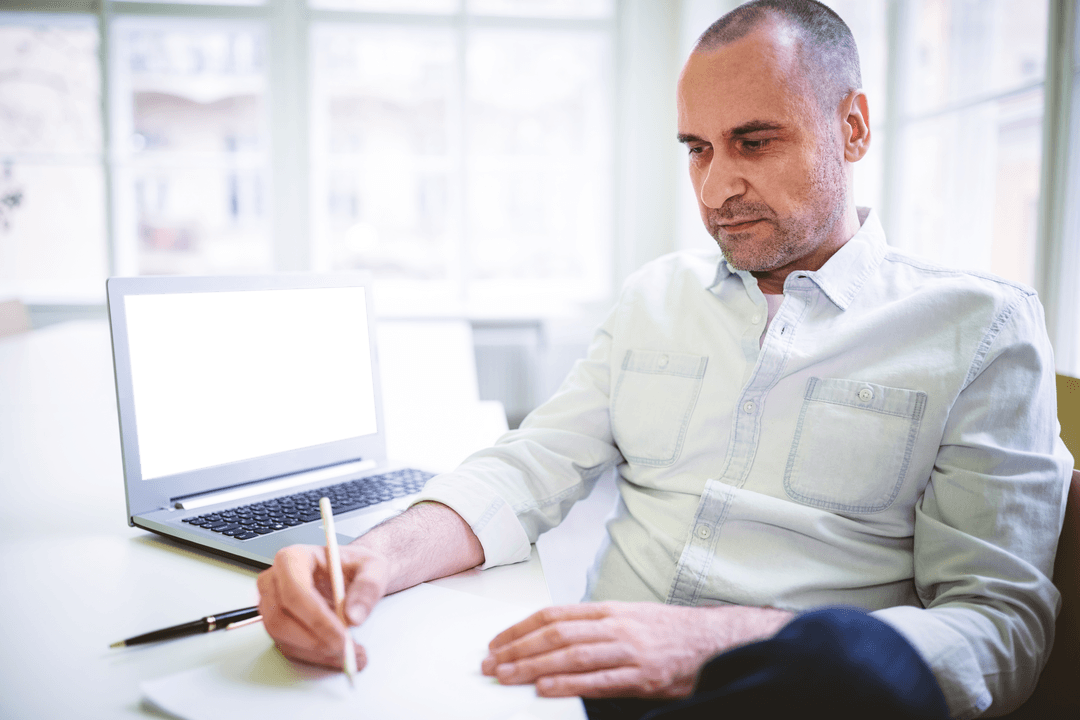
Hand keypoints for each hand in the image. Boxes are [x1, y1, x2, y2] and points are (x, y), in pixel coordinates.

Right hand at [256, 544, 388, 669]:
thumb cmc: (357, 567)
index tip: (342, 636)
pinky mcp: (277, 626)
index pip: (295, 590)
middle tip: (347, 650)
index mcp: (293, 558)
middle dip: (316, 640)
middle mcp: (274, 581)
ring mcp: (271, 605)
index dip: (317, 618)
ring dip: (318, 653)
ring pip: (283, 638)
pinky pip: (290, 648)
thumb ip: (368, 587)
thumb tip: (354, 617)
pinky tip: (340, 655)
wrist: (352, 576)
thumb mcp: (374, 567)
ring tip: (352, 653)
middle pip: (281, 618)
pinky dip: (316, 657)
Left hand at [480, 602, 793, 698]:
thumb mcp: (630, 619)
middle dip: (517, 648)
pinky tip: (544, 689)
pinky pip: (599, 679)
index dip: (520, 628)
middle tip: (491, 662)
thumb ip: (594, 627)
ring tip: (506, 675)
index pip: (554, 615)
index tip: (497, 641)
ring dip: (532, 666)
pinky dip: (568, 684)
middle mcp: (615, 625)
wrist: (716, 642)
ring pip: (571, 655)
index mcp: (609, 609)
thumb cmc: (671, 633)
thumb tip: (552, 640)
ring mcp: (629, 649)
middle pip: (555, 635)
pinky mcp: (643, 675)